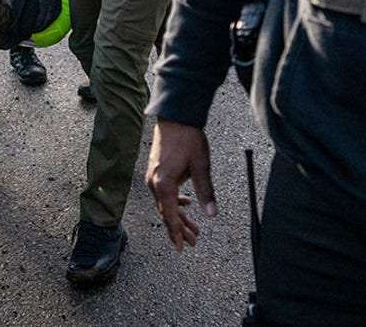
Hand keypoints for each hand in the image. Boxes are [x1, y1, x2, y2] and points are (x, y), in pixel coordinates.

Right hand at [145, 119, 216, 250]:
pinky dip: (174, 202)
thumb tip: (211, 213)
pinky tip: (185, 204)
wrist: (175, 117)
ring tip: (192, 228)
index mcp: (164, 183)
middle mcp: (154, 182)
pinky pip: (163, 193)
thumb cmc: (188, 138)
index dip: (175, 233)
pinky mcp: (156, 171)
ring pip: (165, 203)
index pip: (169, 215)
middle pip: (166, 212)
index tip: (180, 247)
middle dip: (180, 228)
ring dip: (178, 216)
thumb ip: (205, 191)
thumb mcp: (201, 166)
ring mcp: (153, 176)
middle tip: (192, 242)